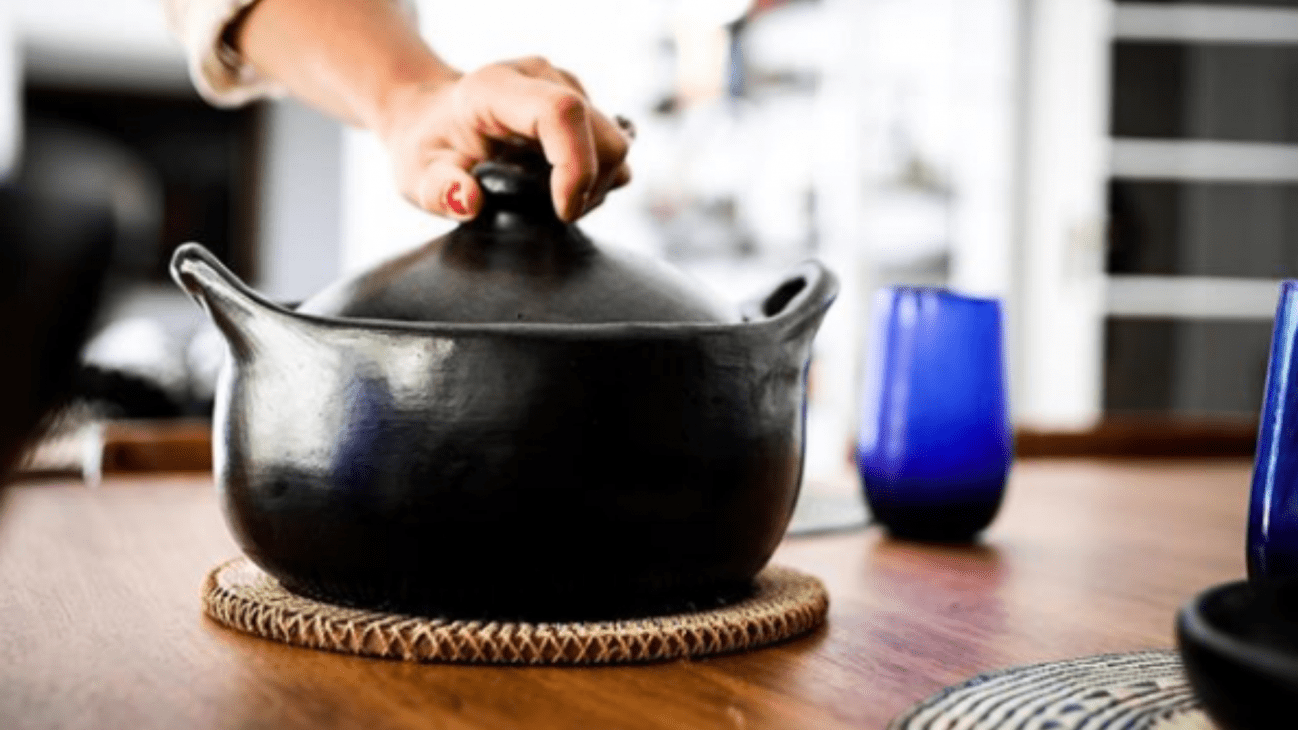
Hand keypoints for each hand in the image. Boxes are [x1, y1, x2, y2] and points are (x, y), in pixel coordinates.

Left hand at [374, 57, 632, 221]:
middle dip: (590, 187)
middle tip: (554, 215)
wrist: (433, 120)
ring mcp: (567, 88)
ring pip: (616, 145)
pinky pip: (612, 150)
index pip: (563, 112)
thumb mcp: (417, 175)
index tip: (562, 211)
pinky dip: (598, 178)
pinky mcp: (584, 106)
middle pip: (604, 135)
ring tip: (555, 201)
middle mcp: (540, 78)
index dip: (576, 166)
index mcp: (497, 87)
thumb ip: (438, 189)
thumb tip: (469, 202)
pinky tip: (562, 187)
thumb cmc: (426, 147)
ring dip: (596, 186)